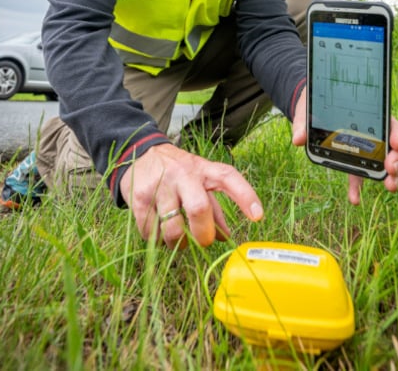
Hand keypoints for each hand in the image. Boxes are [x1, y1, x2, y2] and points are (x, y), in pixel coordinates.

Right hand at [118, 143, 263, 248]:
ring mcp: (160, 185)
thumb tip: (225, 237)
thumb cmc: (178, 172)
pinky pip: (150, 231)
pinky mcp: (140, 197)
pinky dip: (156, 239)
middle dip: (203, 234)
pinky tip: (158, 233)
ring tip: (178, 242)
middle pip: (199, 209)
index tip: (258, 216)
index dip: (245, 196)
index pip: (229, 178)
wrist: (141, 154)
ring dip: (177, 243)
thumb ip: (214, 208)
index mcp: (203, 170)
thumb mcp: (199, 182)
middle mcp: (183, 174)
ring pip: (173, 227)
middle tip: (203, 242)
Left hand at [290, 92, 397, 204]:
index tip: (395, 143)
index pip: (390, 123)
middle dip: (397, 158)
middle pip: (393, 146)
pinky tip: (354, 200)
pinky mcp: (354, 162)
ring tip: (390, 186)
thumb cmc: (316, 105)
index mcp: (369, 116)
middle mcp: (373, 133)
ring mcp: (366, 149)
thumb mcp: (308, 109)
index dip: (396, 134)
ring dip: (391, 175)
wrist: (310, 110)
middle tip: (392, 168)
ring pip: (385, 162)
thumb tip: (297, 139)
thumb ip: (303, 123)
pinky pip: (360, 176)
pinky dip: (358, 188)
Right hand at [348, 116, 397, 203]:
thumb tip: (354, 203)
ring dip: (397, 154)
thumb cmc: (357, 149)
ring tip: (391, 159)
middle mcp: (393, 153)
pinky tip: (394, 142)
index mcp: (386, 165)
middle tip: (390, 171)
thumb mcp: (354, 166)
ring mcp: (393, 139)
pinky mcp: (392, 124)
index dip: (394, 181)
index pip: (393, 175)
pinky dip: (396, 136)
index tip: (390, 187)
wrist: (357, 123)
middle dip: (395, 168)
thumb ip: (355, 184)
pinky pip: (397, 130)